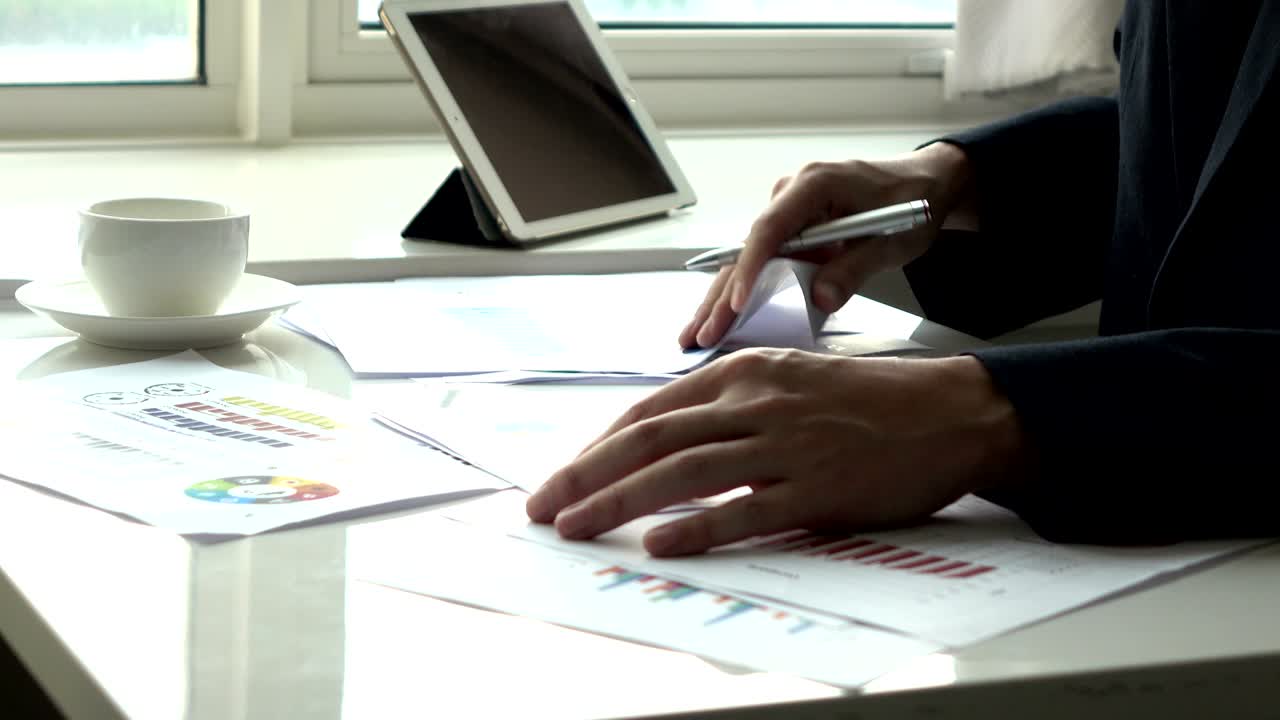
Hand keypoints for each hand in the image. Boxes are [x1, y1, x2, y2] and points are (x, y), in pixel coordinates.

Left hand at [525, 349, 1026, 556]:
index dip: (598, 446)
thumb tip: (668, 440)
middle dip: (586, 475)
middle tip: (544, 506)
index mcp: (742, 374)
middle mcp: (754, 404)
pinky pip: (746, 512)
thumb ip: (727, 407)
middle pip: (650, 440)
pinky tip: (660, 545)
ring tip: (577, 527)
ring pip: (684, 475)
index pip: (650, 412)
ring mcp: (784, 446)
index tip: (565, 475)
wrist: (944, 412)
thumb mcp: (785, 382)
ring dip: (619, 502)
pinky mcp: (817, 489)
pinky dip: (697, 529)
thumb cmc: (863, 401)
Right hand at [680, 141, 975, 348]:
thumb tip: (821, 299)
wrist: (926, 183)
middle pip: (748, 250)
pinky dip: (742, 292)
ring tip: (695, 335)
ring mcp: (789, 211)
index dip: (750, 269)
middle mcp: (791, 194)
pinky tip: (719, 319)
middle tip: (699, 335)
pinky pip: (763, 262)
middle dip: (721, 296)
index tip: (737, 304)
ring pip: (748, 260)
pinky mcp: (793, 229)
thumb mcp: (892, 239)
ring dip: (722, 299)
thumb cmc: (912, 201)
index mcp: (813, 184)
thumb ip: (854, 268)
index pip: (769, 229)